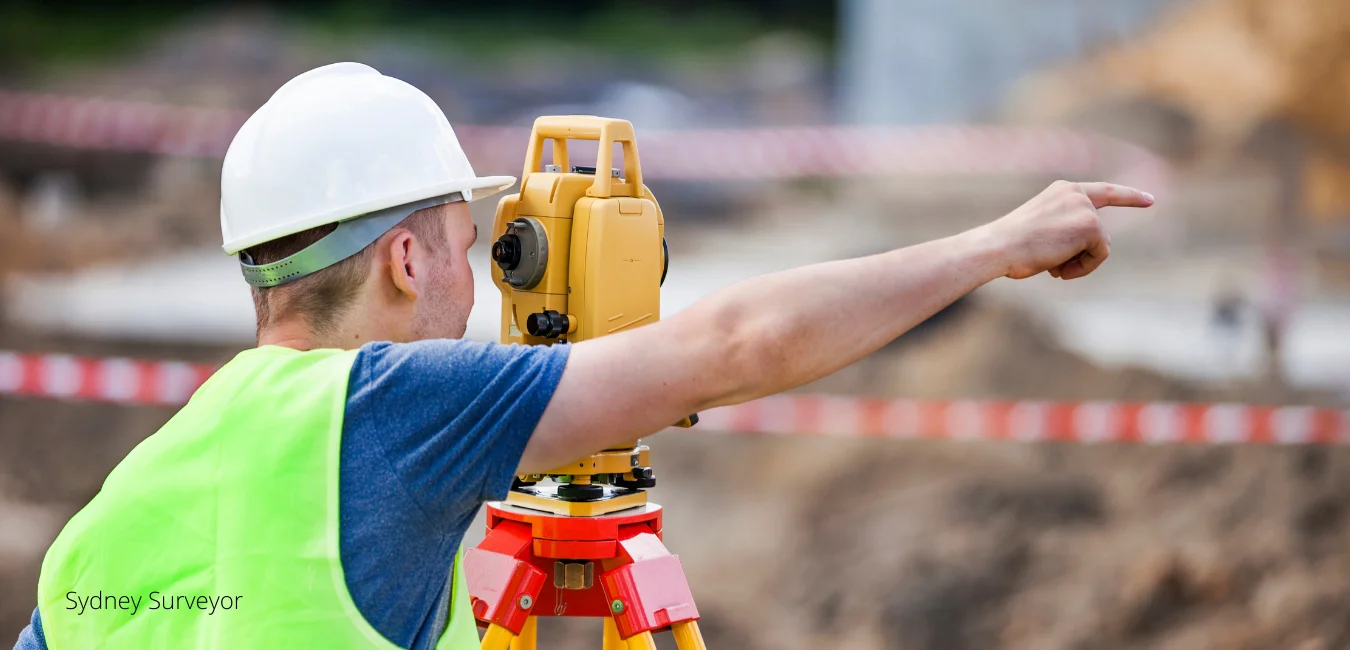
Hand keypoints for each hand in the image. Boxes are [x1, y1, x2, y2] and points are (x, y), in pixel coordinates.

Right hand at [985, 181, 1153, 279]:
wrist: (999, 247)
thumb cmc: (1010, 246)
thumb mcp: (1039, 231)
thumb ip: (1065, 233)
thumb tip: (1086, 251)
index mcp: (1063, 190)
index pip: (1103, 192)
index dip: (1128, 197)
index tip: (1149, 200)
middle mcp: (1076, 193)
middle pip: (1098, 230)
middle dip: (1087, 253)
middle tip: (1061, 264)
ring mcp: (1086, 208)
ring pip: (1099, 245)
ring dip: (1079, 262)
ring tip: (1052, 266)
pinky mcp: (1092, 225)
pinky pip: (1101, 254)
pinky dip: (1084, 267)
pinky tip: (1060, 269)